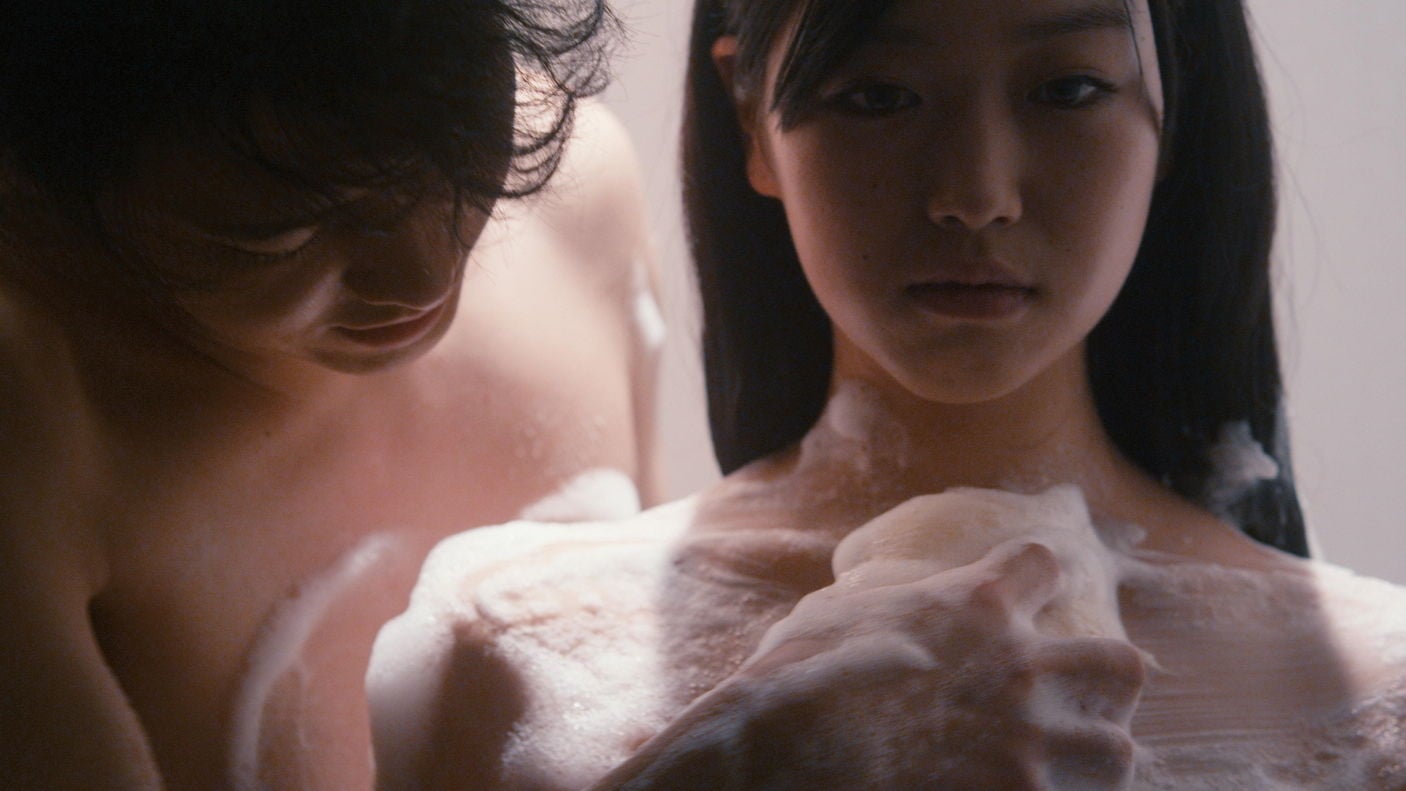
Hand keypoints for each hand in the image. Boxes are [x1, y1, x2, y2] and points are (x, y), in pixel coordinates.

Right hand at [588, 541, 1143, 789]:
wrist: (795, 744)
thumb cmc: (798, 674)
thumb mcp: (836, 613)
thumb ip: (882, 603)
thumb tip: (869, 602)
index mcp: (976, 604)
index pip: (1044, 563)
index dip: (1032, 579)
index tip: (1014, 597)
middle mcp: (1018, 666)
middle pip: (1119, 663)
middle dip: (1106, 681)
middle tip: (1072, 695)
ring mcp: (1023, 740)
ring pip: (1116, 750)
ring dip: (1094, 756)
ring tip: (1064, 763)